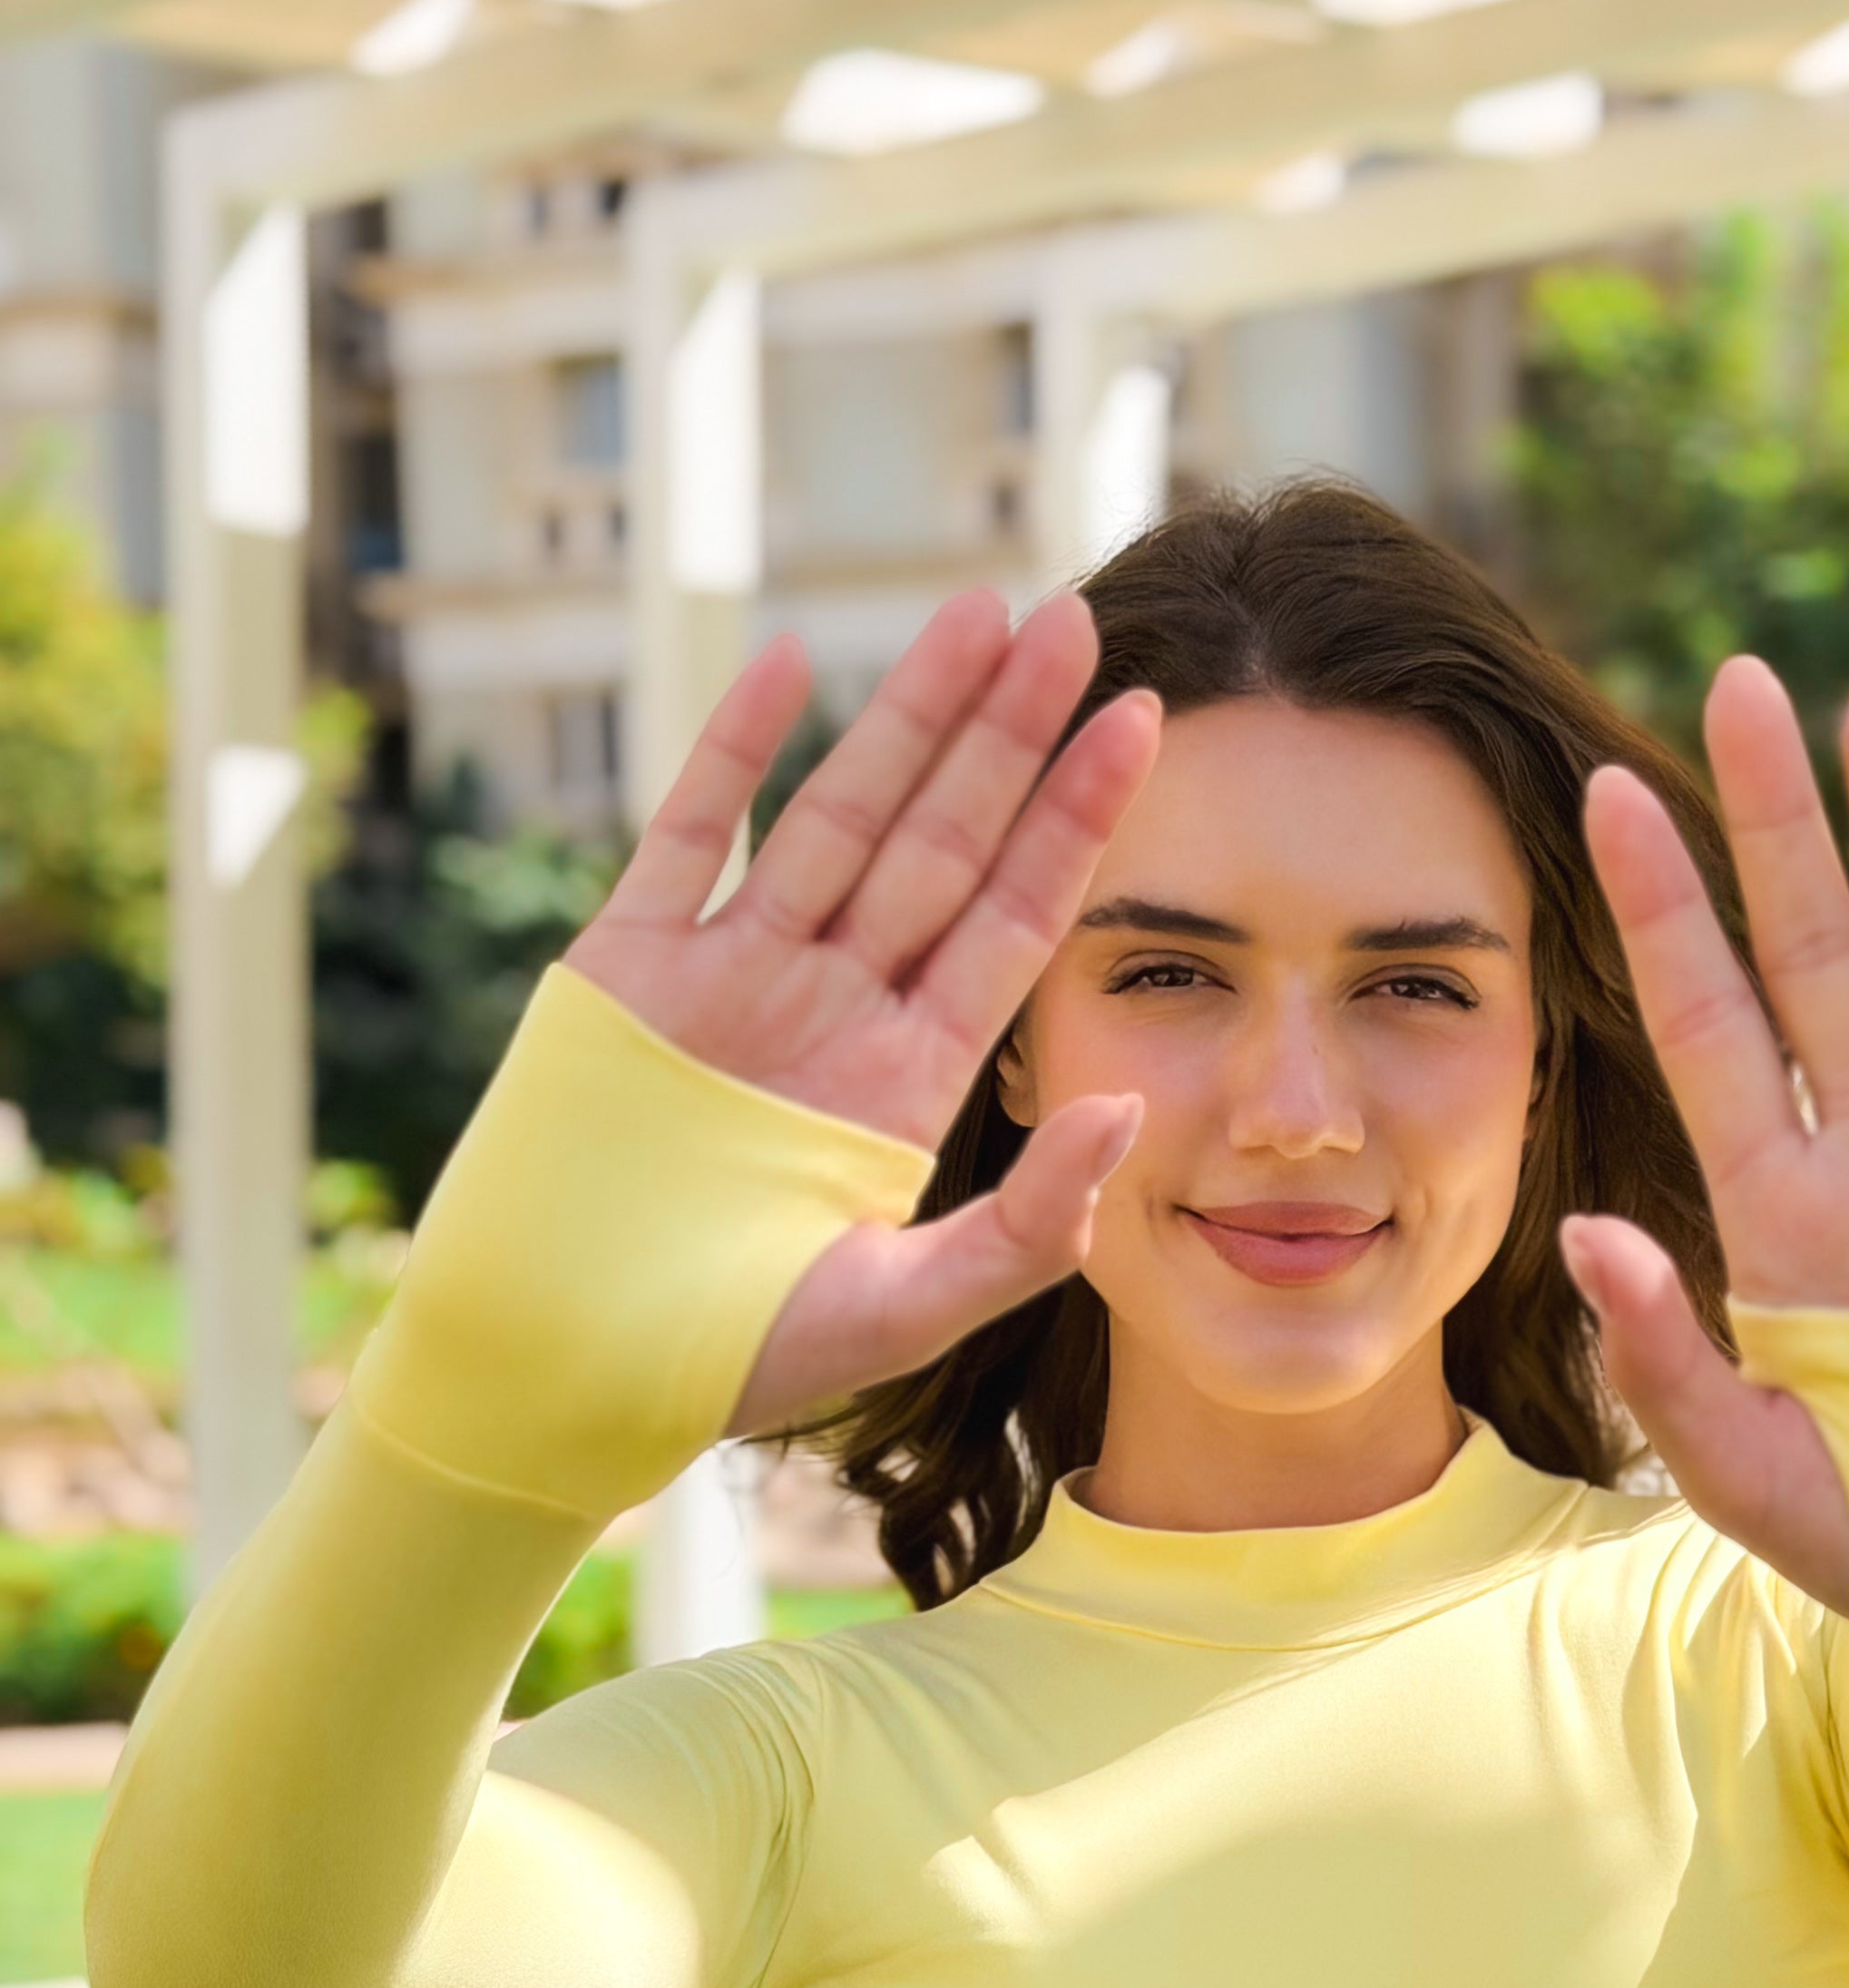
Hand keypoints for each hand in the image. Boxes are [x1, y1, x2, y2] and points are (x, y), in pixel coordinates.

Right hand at [564, 588, 1160, 1439]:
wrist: (563, 1375)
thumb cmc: (734, 1362)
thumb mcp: (907, 1309)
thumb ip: (1027, 1227)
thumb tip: (1127, 1114)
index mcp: (907, 1079)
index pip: (1017, 921)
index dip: (1078, 820)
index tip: (1145, 723)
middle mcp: (832, 1010)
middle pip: (943, 842)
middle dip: (1009, 733)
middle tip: (1076, 619)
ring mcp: (730, 980)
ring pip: (838, 815)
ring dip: (906, 716)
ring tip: (977, 612)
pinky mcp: (626, 971)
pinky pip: (686, 837)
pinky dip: (732, 751)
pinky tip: (790, 661)